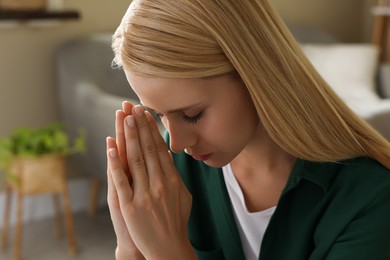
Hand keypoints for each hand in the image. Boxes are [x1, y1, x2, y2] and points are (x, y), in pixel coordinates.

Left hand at [107, 104, 194, 259]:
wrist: (168, 248)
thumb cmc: (176, 221)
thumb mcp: (183, 196)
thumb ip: (176, 176)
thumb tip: (170, 157)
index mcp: (173, 181)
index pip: (161, 149)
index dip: (153, 130)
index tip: (147, 114)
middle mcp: (160, 184)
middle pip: (149, 149)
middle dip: (140, 126)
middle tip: (134, 107)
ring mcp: (144, 194)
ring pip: (136, 159)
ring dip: (129, 137)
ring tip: (124, 118)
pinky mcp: (129, 205)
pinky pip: (121, 180)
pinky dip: (114, 162)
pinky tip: (111, 146)